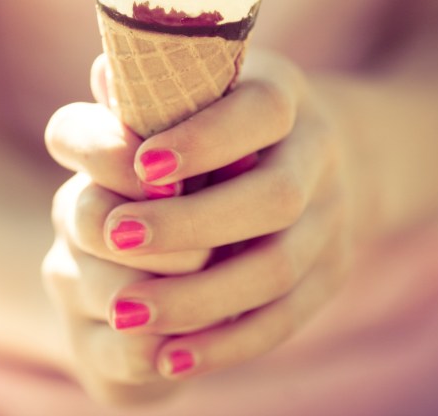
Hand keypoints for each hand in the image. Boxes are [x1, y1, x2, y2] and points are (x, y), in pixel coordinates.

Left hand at [43, 48, 351, 402]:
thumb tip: (104, 81)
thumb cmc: (225, 113)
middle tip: (114, 237)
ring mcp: (333, 219)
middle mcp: (320, 155)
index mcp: (285, 95)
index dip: (206, 138)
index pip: (261, 112)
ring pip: (277, 269)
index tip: (142, 164)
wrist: (315, 154)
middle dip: (191, 223)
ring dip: (199, 297)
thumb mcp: (199, 83)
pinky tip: (170, 356)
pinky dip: (226, 342)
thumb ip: (150, 89)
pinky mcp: (330, 274)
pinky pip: (283, 319)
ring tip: (124, 312)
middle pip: (275, 198)